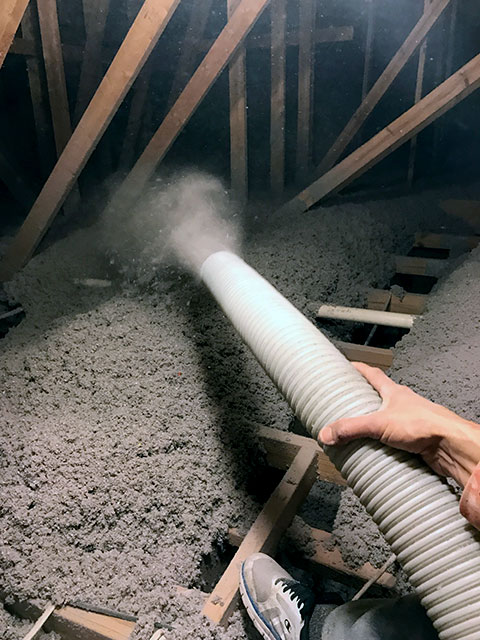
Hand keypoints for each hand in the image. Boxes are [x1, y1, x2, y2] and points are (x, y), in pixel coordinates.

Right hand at [319, 362, 479, 486]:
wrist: (450, 444)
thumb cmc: (425, 425)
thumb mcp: (379, 423)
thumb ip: (351, 428)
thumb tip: (327, 433)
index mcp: (393, 392)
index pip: (373, 374)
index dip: (360, 369)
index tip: (348, 367)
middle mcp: (402, 404)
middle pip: (380, 397)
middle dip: (364, 401)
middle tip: (348, 407)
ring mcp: (410, 421)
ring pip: (388, 419)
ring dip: (375, 426)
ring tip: (359, 434)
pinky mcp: (415, 440)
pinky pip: (395, 440)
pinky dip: (385, 445)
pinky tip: (378, 453)